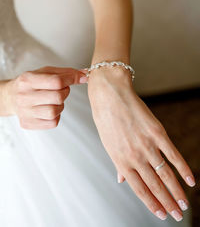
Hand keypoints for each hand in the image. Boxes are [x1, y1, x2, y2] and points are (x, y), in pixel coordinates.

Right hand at [5, 66, 87, 128]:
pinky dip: (56, 116)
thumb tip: (85, 75)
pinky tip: (50, 108)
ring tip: (55, 100)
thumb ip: (65, 72)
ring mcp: (25, 112)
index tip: (79, 78)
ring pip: (55, 111)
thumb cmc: (31, 83)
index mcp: (27, 80)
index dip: (71, 79)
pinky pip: (52, 122)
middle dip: (66, 92)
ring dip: (61, 105)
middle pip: (57, 97)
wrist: (11, 97)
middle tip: (62, 89)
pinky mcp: (28, 124)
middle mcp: (24, 96)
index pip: (56, 81)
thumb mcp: (45, 72)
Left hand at [87, 66, 195, 220]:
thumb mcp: (108, 144)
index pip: (139, 189)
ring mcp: (146, 145)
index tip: (162, 214)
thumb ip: (117, 164)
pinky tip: (190, 180)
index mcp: (120, 161)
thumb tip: (121, 180)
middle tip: (177, 215)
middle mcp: (134, 156)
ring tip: (184, 204)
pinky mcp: (157, 132)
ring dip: (176, 191)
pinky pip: (173, 154)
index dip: (152, 204)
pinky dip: (183, 169)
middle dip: (167, 203)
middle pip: (154, 185)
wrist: (110, 96)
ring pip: (165, 174)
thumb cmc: (107, 120)